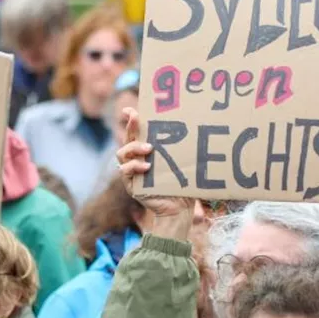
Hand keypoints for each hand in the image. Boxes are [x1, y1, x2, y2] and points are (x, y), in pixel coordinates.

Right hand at [115, 107, 196, 233]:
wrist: (179, 208)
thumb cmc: (183, 183)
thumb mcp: (182, 162)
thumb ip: (181, 148)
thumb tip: (197, 125)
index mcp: (147, 150)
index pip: (136, 131)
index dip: (131, 119)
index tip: (130, 109)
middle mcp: (136, 158)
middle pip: (126, 138)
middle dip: (130, 126)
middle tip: (137, 118)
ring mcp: (131, 171)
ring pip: (122, 153)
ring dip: (133, 148)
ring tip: (149, 149)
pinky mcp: (131, 184)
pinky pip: (125, 171)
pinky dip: (134, 167)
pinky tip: (147, 166)